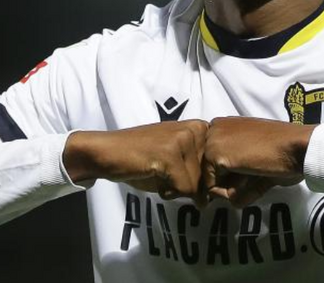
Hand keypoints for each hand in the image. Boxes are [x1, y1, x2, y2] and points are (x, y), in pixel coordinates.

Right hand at [63, 120, 208, 204]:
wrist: (107, 152)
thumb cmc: (141, 158)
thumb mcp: (177, 160)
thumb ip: (199, 171)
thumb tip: (216, 195)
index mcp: (199, 127)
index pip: (216, 167)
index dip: (199, 179)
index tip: (178, 174)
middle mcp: (195, 129)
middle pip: (208, 177)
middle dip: (188, 186)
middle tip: (165, 175)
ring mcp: (183, 139)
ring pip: (197, 185)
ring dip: (177, 190)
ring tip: (158, 175)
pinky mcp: (170, 154)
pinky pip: (185, 189)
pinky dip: (169, 193)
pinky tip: (154, 177)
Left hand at [202, 117, 315, 206]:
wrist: (297, 147)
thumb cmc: (284, 152)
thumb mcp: (258, 163)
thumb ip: (240, 178)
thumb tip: (231, 200)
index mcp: (226, 125)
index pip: (213, 159)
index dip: (230, 174)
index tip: (247, 176)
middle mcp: (215, 128)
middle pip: (210, 169)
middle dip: (228, 181)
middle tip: (251, 178)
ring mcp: (213, 140)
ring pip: (209, 179)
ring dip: (230, 188)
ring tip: (253, 177)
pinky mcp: (215, 155)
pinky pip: (211, 188)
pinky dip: (229, 194)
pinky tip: (249, 181)